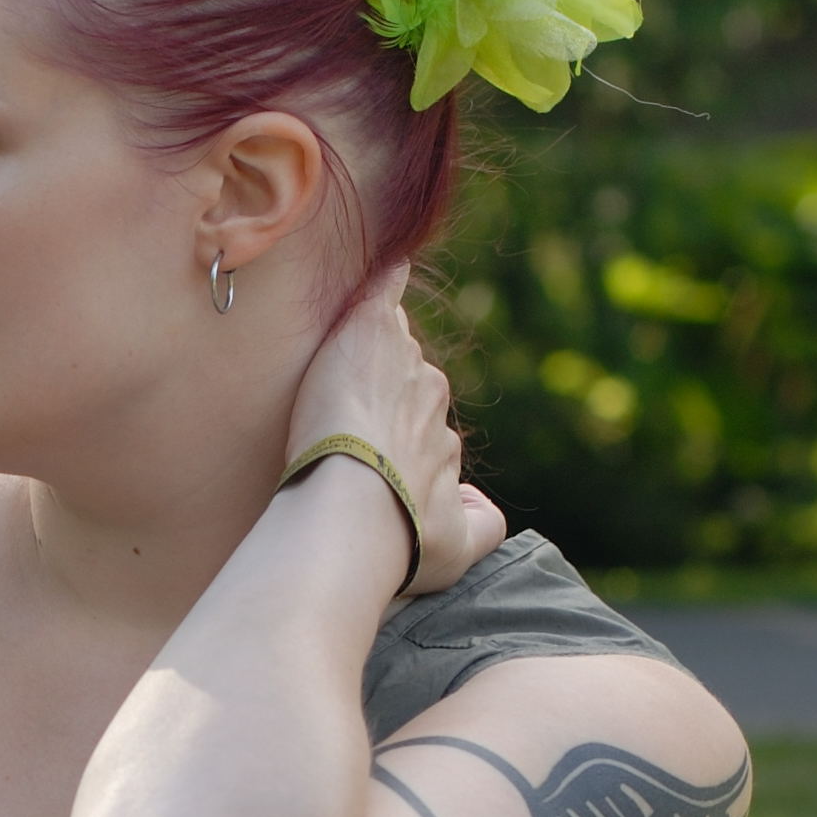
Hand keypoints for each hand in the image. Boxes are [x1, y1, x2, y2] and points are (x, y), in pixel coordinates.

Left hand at [285, 280, 506, 595]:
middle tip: (337, 424)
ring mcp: (402, 363)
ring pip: (387, 347)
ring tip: (335, 379)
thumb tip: (481, 505)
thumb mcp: (459, 549)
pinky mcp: (371, 333)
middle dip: (375, 397)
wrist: (361, 512)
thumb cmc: (402, 539)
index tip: (361, 458)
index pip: (417, 425)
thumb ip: (482, 525)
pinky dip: (385, 279)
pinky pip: (384, 293)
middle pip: (404, 382)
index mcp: (445, 440)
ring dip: (366, 356)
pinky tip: (386, 267)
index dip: (386, 439)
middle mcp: (432, 397)